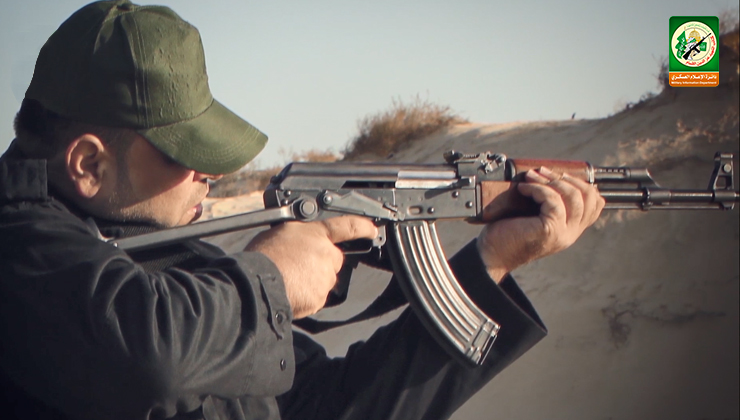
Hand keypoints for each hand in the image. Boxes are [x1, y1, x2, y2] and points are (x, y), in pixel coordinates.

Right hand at [245, 216, 377, 318]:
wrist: (258, 284)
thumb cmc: (263, 256)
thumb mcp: (280, 231)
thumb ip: (299, 234)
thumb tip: (300, 240)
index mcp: (317, 234)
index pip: (347, 226)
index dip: (362, 227)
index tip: (372, 230)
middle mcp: (326, 254)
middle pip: (333, 259)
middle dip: (320, 262)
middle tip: (297, 264)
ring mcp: (325, 277)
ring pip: (325, 279)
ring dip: (312, 279)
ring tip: (289, 278)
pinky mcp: (320, 298)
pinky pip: (317, 296)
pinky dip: (306, 296)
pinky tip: (290, 290)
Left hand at [477, 167, 604, 281]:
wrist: (492, 254)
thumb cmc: (507, 233)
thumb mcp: (534, 216)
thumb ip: (549, 203)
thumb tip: (550, 174)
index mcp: (570, 229)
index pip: (595, 204)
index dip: (582, 184)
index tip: (560, 174)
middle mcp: (571, 233)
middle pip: (589, 197)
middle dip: (566, 178)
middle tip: (543, 172)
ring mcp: (563, 233)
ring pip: (573, 196)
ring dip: (550, 180)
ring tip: (531, 176)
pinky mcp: (550, 230)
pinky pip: (553, 200)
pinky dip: (538, 189)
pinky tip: (524, 189)